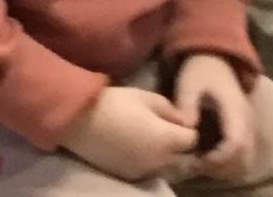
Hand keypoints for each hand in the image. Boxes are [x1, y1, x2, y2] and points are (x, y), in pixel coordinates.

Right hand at [62, 83, 196, 181]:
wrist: (79, 120)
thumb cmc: (114, 103)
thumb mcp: (145, 96)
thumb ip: (170, 110)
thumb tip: (183, 120)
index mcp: (167, 140)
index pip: (192, 140)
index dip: (188, 129)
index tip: (179, 121)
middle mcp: (160, 161)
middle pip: (184, 159)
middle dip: (181, 148)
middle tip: (170, 133)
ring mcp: (145, 171)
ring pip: (167, 168)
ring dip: (167, 157)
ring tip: (154, 142)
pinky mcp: (129, 176)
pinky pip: (149, 171)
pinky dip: (149, 163)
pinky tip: (137, 149)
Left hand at [171, 53, 254, 178]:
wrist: (216, 60)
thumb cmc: (200, 71)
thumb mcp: (188, 83)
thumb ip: (186, 103)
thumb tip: (187, 127)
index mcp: (235, 109)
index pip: (236, 143)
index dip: (220, 157)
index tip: (199, 160)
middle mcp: (248, 122)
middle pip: (245, 157)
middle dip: (223, 168)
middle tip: (198, 165)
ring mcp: (250, 127)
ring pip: (247, 160)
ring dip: (227, 168)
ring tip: (202, 163)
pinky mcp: (246, 131)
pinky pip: (245, 155)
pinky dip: (230, 163)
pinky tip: (209, 158)